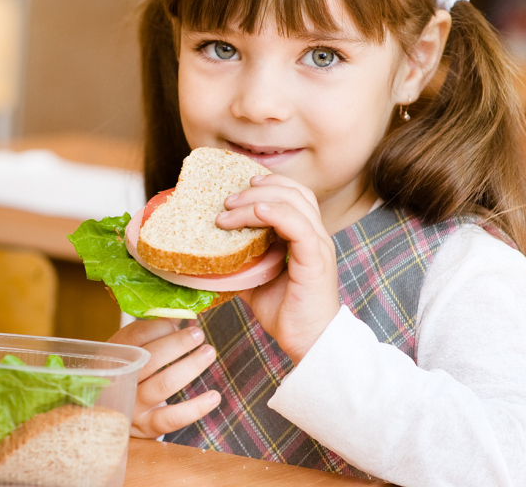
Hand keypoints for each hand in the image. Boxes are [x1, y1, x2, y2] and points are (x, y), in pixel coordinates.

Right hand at [107, 317, 220, 437]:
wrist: (110, 415)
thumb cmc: (128, 375)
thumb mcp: (131, 353)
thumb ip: (152, 335)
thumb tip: (183, 319)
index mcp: (113, 356)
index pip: (135, 336)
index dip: (160, 327)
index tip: (178, 322)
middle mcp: (121, 381)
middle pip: (150, 358)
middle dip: (178, 344)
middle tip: (198, 334)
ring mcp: (133, 405)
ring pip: (163, 384)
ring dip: (190, 366)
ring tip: (208, 352)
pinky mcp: (148, 426)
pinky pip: (174, 418)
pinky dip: (196, 407)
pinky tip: (214, 396)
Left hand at [216, 173, 339, 363]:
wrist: (308, 341)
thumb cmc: (285, 313)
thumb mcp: (254, 281)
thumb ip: (239, 263)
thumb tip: (207, 256)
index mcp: (304, 236)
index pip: (293, 194)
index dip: (269, 184)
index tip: (240, 185)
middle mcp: (315, 235)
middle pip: (293, 192)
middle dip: (257, 189)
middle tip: (227, 200)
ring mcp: (318, 246)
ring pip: (294, 203)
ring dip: (257, 200)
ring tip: (230, 209)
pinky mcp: (315, 260)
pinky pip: (299, 227)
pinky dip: (277, 214)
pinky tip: (257, 213)